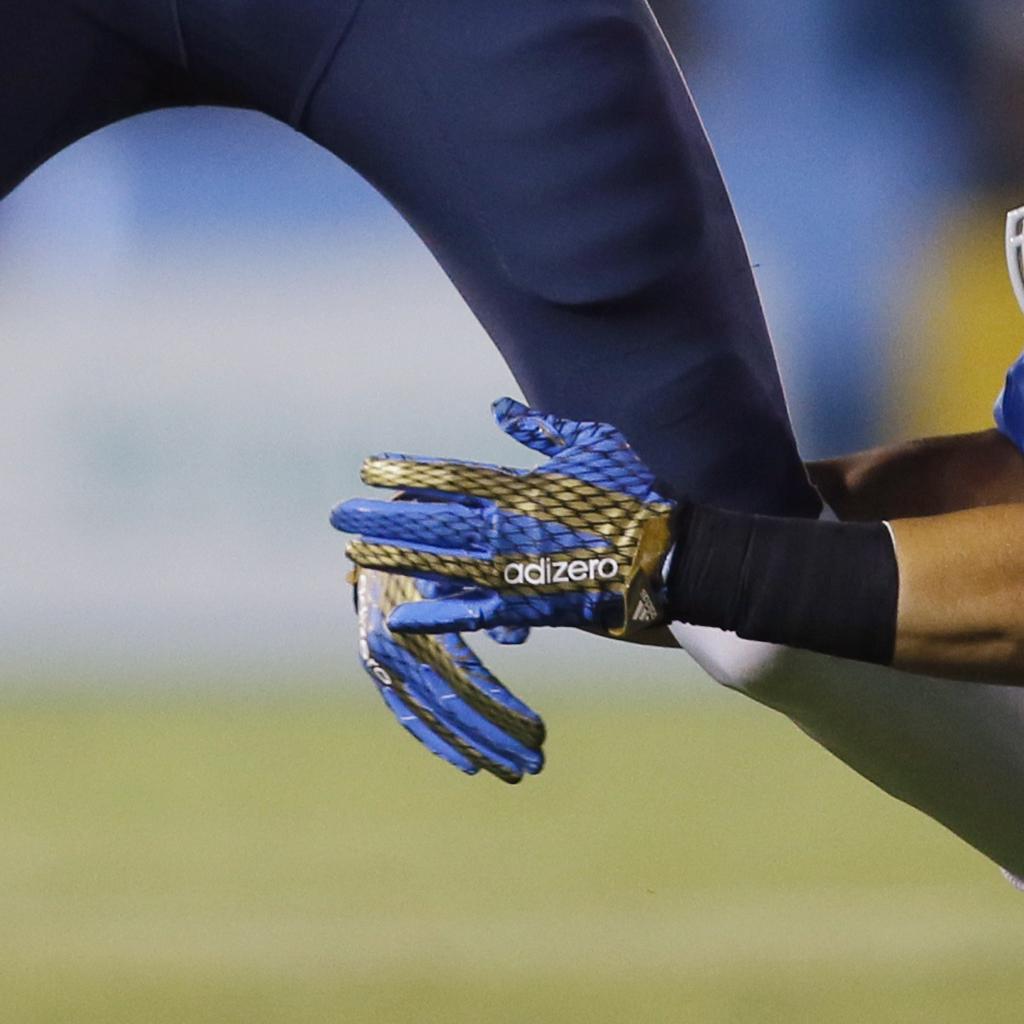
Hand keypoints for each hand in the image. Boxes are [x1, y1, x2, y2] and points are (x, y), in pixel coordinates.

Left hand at [331, 402, 681, 778]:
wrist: (683, 555)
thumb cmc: (642, 493)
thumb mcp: (595, 444)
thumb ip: (542, 430)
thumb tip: (500, 408)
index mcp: (528, 484)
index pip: (454, 475)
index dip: (409, 471)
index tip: (370, 467)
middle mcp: (519, 524)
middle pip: (436, 520)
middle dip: (385, 517)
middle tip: (340, 515)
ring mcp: (527, 567)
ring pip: (448, 565)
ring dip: (399, 561)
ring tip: (356, 556)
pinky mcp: (541, 605)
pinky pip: (482, 613)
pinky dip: (442, 615)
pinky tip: (402, 616)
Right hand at [351, 558, 548, 782]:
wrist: (377, 531)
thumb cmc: (432, 542)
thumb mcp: (461, 562)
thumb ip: (490, 597)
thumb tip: (516, 640)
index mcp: (412, 625)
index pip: (465, 684)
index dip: (503, 712)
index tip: (540, 734)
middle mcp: (391, 651)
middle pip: (450, 710)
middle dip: (496, 740)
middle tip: (536, 764)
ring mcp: (381, 665)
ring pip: (432, 719)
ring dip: (474, 749)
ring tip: (513, 770)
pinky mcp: (379, 670)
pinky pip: (410, 715)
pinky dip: (439, 742)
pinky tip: (468, 764)